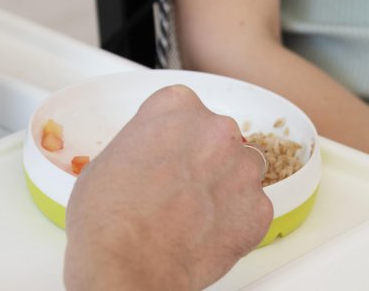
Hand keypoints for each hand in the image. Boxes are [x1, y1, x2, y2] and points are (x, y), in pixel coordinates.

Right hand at [63, 85, 271, 290]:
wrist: (127, 262)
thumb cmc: (109, 215)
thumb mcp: (108, 159)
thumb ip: (142, 148)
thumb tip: (149, 163)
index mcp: (176, 107)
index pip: (183, 110)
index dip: (172, 138)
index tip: (165, 153)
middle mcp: (215, 129)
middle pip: (216, 138)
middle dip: (202, 160)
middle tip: (177, 188)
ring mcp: (242, 168)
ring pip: (241, 171)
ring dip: (224, 187)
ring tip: (194, 214)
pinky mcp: (259, 209)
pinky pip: (252, 209)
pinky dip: (236, 221)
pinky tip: (207, 234)